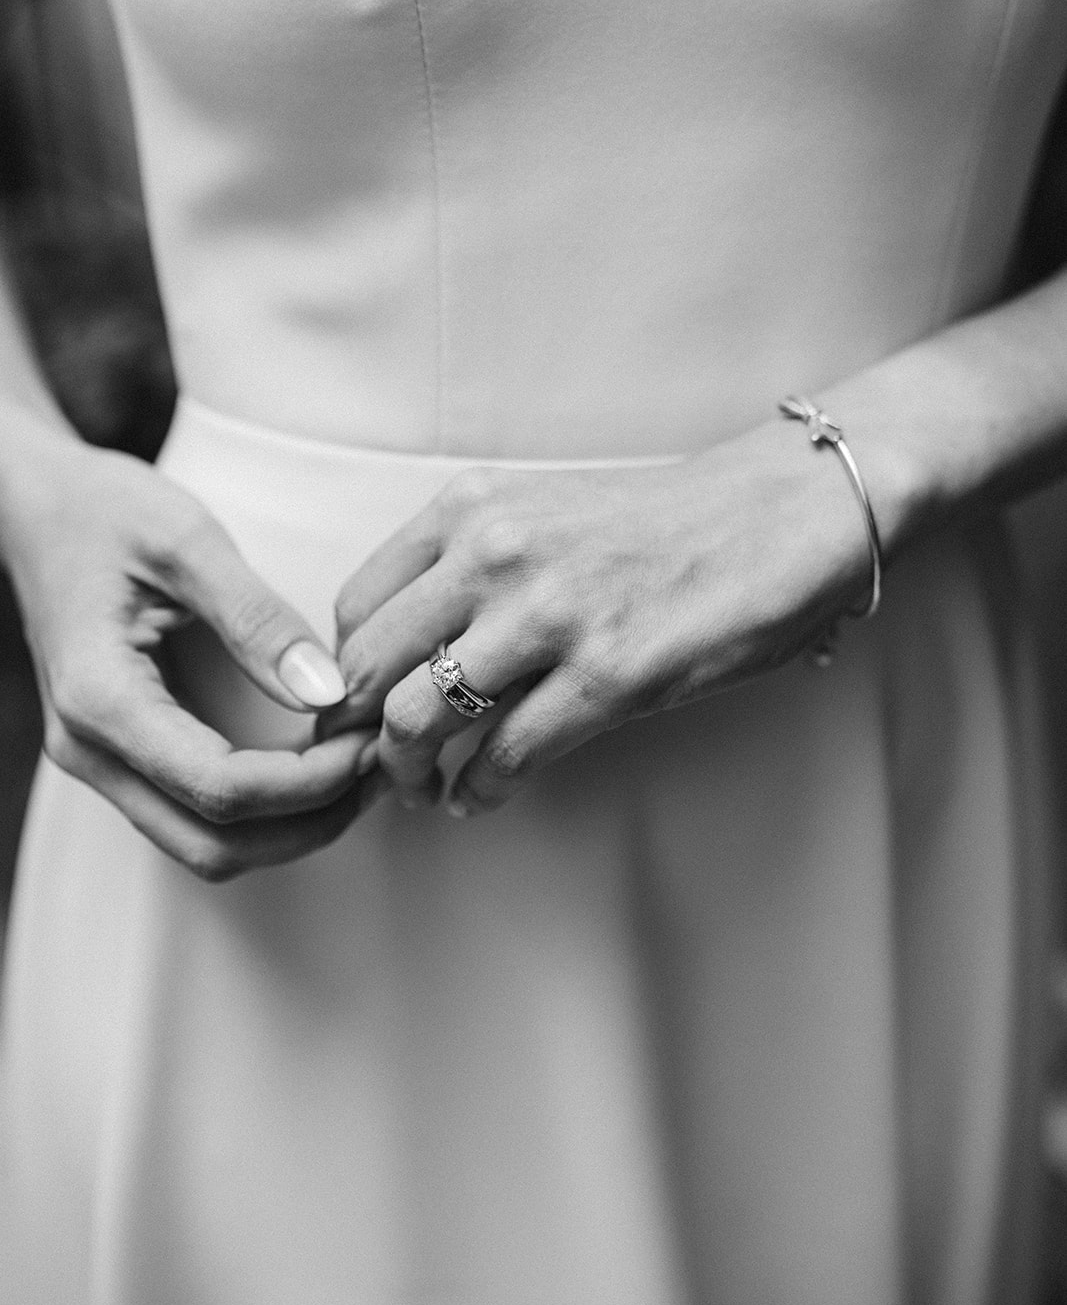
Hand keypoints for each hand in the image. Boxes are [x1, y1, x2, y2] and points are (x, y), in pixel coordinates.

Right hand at [0, 424, 375, 878]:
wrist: (33, 507)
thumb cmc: (104, 510)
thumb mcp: (186, 540)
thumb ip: (257, 618)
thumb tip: (330, 692)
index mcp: (101, 699)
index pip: (221, 789)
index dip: (310, 782)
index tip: (372, 739)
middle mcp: (90, 751)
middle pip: (215, 845)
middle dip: (311, 820)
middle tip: (382, 761)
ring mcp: (100, 762)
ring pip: (206, 846)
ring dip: (293, 825)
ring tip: (363, 765)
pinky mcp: (123, 755)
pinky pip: (197, 815)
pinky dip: (267, 809)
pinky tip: (319, 761)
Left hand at [325, 419, 875, 814]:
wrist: (779, 512)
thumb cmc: (664, 521)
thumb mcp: (543, 510)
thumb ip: (471, 566)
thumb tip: (409, 652)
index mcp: (473, 508)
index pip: (357, 607)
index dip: (343, 676)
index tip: (357, 712)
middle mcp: (496, 555)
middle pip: (369, 668)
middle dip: (360, 735)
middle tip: (376, 767)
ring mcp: (551, 616)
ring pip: (419, 718)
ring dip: (410, 774)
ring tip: (426, 790)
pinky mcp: (610, 675)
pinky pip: (506, 756)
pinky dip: (481, 792)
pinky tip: (483, 796)